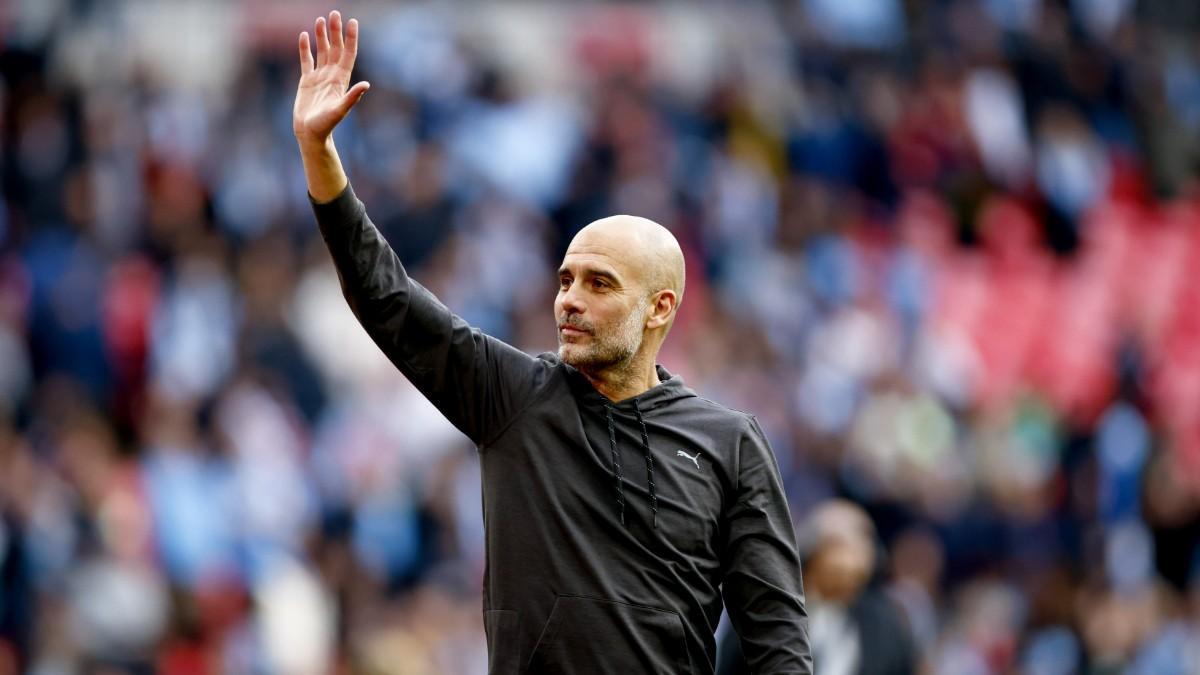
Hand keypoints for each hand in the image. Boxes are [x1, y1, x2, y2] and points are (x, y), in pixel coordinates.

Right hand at [294, 10, 369, 147]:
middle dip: (336, 31)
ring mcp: (319, 77)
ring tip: (321, 20)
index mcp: (341, 80)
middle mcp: (332, 75)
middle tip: (335, 13)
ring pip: (322, 51)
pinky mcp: (306, 81)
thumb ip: (352, 97)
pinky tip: (305, 36)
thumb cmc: (326, 125)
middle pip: (336, 48)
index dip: (351, 38)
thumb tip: (366, 85)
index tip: (352, 22)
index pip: (348, 54)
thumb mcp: (340, 110)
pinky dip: (305, 48)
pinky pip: (306, 60)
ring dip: (322, 36)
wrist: (310, 134)